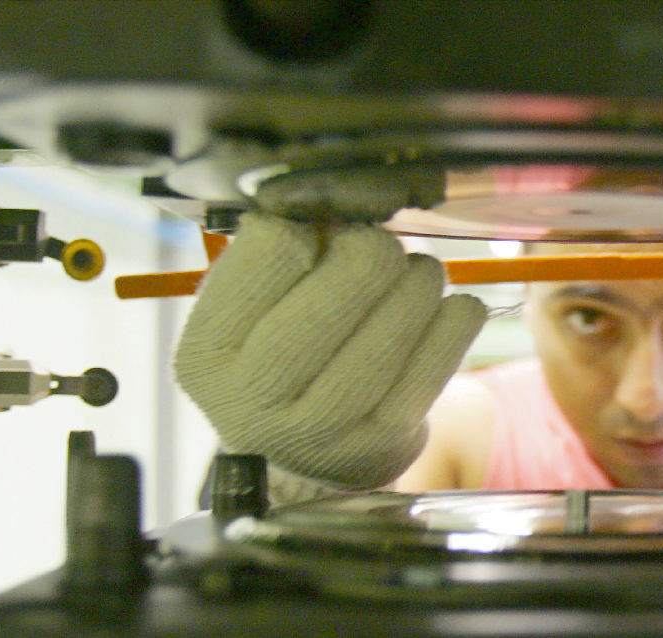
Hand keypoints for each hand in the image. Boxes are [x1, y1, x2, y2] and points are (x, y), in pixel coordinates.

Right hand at [174, 212, 485, 488]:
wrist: (302, 461)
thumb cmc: (278, 361)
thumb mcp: (251, 313)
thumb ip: (285, 255)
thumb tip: (348, 200)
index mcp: (208, 351)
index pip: (273, 247)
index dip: (309, 226)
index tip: (321, 234)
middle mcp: (253, 395)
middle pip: (343, 284)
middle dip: (375, 250)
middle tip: (381, 250)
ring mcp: (320, 426)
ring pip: (395, 322)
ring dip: (420, 282)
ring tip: (417, 278)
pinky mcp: (381, 442)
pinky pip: (438, 359)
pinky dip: (454, 320)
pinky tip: (450, 309)